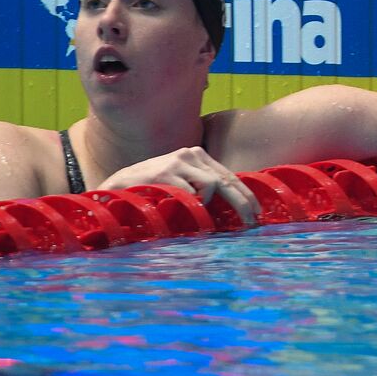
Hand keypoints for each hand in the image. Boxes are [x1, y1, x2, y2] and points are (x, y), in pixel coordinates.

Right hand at [100, 146, 261, 225]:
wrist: (119, 184)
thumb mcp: (183, 181)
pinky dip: (190, 204)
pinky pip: (190, 194)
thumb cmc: (155, 186)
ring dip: (209, 203)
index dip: (246, 194)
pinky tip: (177, 206)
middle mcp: (190, 154)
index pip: (229, 175)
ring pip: (211, 185)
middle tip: (251, 221)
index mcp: (197, 155)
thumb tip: (236, 202)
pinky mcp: (165, 173)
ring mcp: (177, 162)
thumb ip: (205, 185)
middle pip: (226, 180)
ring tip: (198, 213)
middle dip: (242, 202)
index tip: (257, 211)